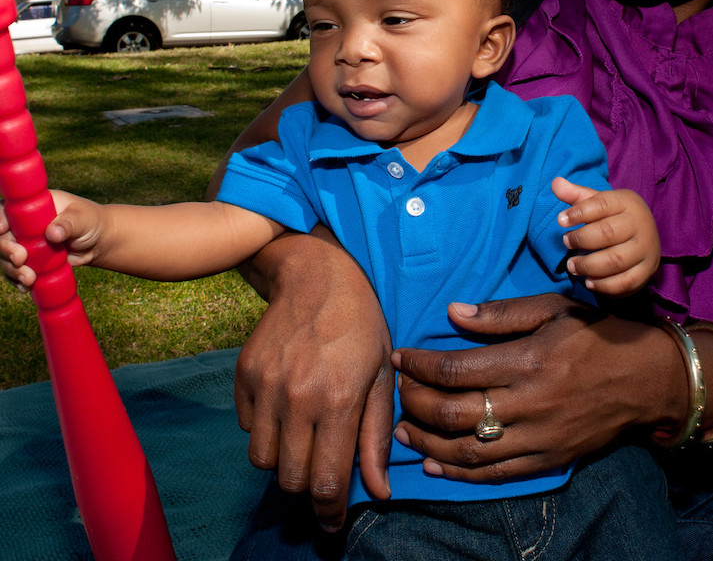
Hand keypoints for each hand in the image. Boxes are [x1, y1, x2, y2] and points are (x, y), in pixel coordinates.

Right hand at [0, 189, 88, 288]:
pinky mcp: (30, 261)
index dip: (0, 218)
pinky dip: (18, 280)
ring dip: (13, 269)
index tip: (2, 229)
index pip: (7, 209)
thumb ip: (69, 223)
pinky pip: (16, 271)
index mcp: (33, 207)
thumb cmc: (91, 222)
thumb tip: (53, 233)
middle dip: (6, 249)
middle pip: (2, 236)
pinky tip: (26, 286)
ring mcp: (25, 243)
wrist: (99, 242)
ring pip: (6, 257)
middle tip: (20, 259)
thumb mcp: (83, 219)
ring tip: (29, 279)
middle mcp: (23, 225)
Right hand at [233, 228, 394, 531]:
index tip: (332, 522)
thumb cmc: (361, 326)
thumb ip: (376, 438)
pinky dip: (264, 429)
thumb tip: (379, 492)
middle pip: (290, 478)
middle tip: (321, 471)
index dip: (328, 512)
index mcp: (338, 399)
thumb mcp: (381, 377)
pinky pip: (245, 427)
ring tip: (304, 437)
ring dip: (283, 460)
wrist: (318, 276)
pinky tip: (286, 406)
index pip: (326, 481)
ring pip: (261, 459)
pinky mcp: (243, 375)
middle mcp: (297, 397)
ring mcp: (265, 386)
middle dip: (307, 487)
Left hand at [391, 294, 681, 482]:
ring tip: (402, 429)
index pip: (456, 370)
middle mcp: (528, 403)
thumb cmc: (596, 333)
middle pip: (453, 412)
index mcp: (527, 360)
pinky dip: (458, 473)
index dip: (419, 366)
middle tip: (396, 390)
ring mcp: (537, 438)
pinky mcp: (546, 460)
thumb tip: (452, 313)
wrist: (645, 378)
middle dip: (415, 402)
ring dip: (427, 441)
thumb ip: (500, 314)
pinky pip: (493, 474)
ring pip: (467, 450)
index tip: (400, 358)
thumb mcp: (552, 308)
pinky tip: (434, 462)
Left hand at [552, 177, 660, 295]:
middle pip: (608, 233)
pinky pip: (624, 282)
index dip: (579, 212)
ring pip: (615, 260)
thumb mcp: (598, 202)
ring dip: (588, 266)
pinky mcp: (646, 271)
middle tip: (566, 243)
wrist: (647, 235)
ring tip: (572, 266)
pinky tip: (588, 281)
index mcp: (628, 202)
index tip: (560, 220)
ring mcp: (645, 249)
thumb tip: (555, 183)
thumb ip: (576, 195)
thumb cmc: (614, 216)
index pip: (602, 204)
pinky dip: (603, 285)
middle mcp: (640, 224)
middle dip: (581, 239)